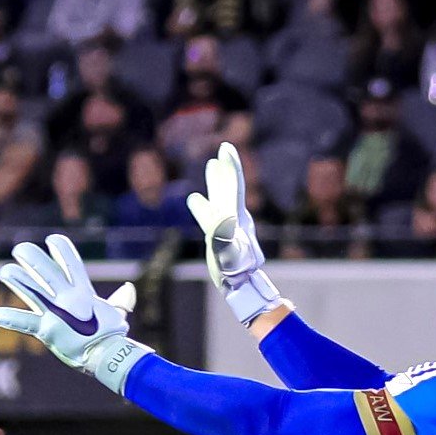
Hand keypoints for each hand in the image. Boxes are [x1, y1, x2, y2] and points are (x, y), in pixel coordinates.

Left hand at [0, 235, 146, 391]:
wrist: (109, 356)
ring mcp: (56, 313)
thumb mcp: (118, 314)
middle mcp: (69, 298)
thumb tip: (128, 290)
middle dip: (32, 257)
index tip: (52, 239)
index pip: (71, 262)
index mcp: (84, 292)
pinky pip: (25, 323)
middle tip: (20, 249)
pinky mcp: (47, 331)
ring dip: (17, 279)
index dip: (61, 249)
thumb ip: (120, 300)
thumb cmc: (113, 337)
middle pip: (46, 271)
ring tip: (4, 271)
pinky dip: (10, 319)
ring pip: (32, 290)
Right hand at [187, 141, 282, 323]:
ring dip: (215, 183)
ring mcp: (226, 227)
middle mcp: (233, 218)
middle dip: (225, 169)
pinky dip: (204, 205)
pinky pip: (210, 215)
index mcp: (237, 216)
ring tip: (211, 166)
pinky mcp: (218, 237)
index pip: (235, 187)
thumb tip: (221, 219)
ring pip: (220, 198)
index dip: (231, 167)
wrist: (240, 285)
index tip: (226, 149)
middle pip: (229, 188)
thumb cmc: (235, 271)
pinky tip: (196, 200)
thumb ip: (224, 236)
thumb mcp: (229, 253)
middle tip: (223, 149)